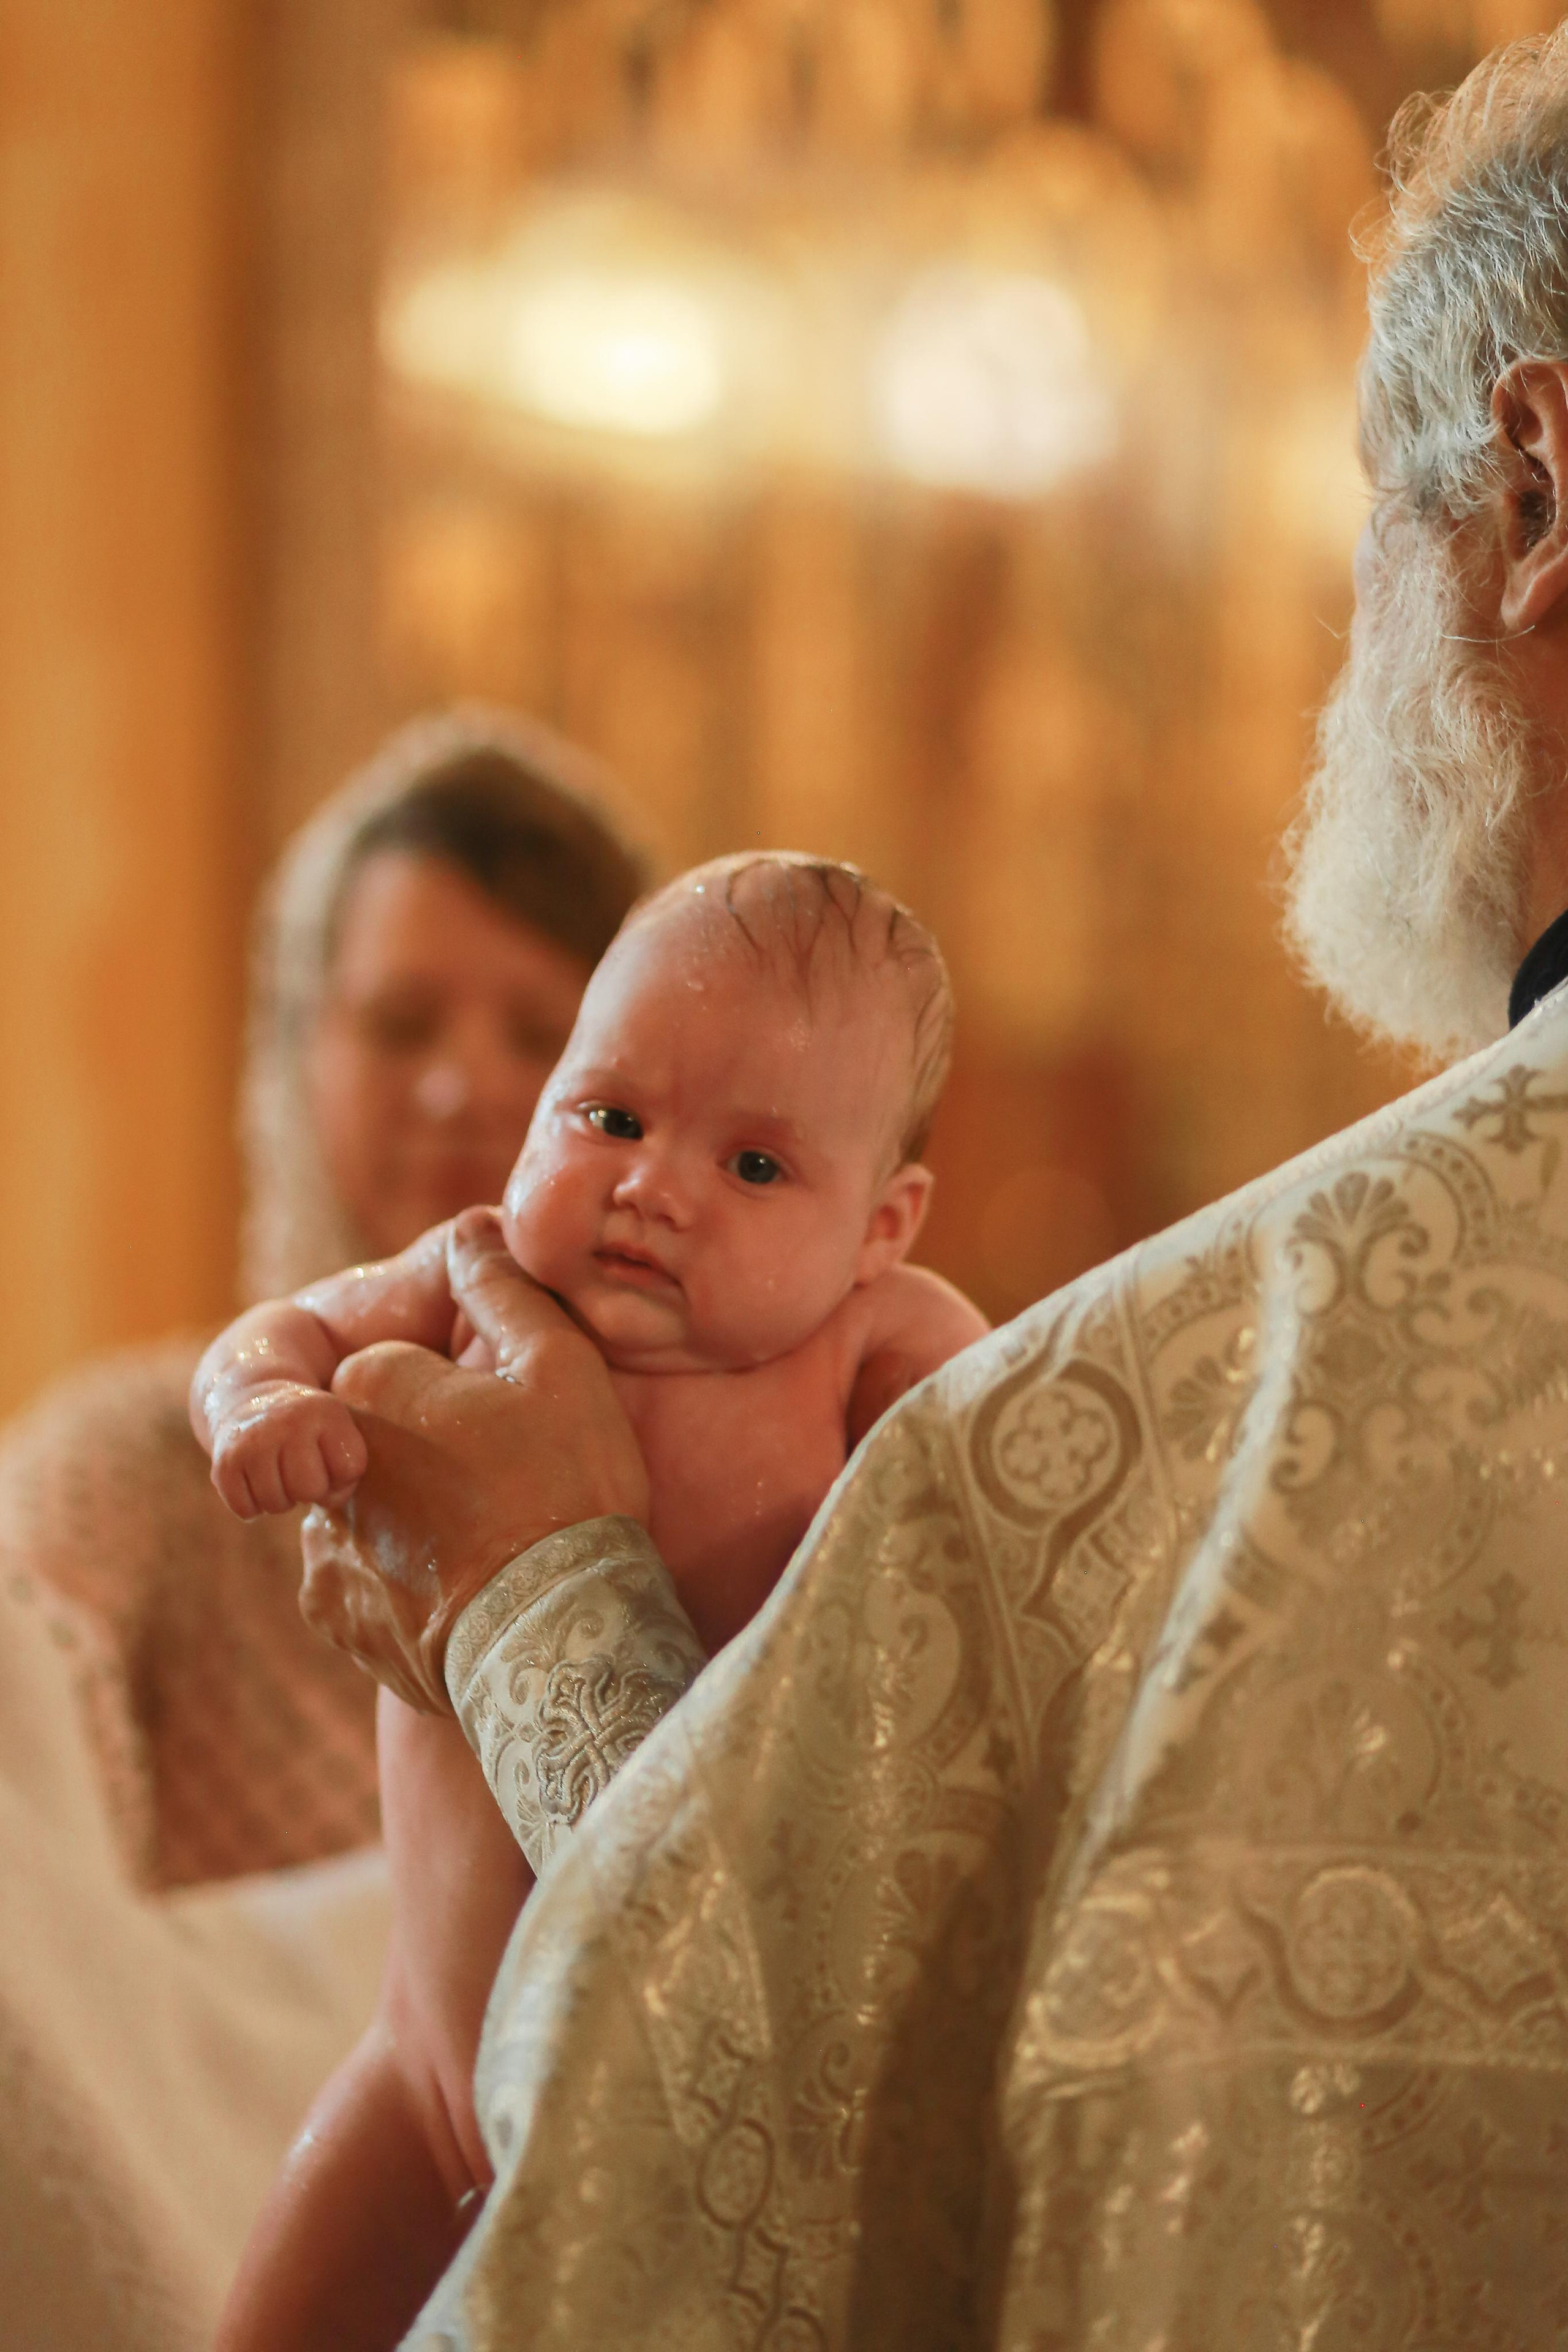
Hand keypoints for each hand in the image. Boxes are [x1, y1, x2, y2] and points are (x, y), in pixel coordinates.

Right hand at [210, 1384, 367, 1517]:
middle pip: (310, 1490)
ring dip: (280, 1500)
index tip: (328, 1461)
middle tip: (299, 1474)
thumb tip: (324, 1501)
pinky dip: (252, 1506)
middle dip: (309, 1492)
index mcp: (326, 1411)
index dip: (341, 1476)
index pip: (349, 1469)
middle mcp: (288, 1421)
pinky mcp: (224, 1462)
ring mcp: (253, 1441)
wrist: (249, 1399)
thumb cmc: (305, 1431)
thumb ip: (347, 1473)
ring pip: (276, 1504)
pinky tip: (255, 1481)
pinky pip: (246, 1509)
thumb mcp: (336, 1434)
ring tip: (277, 1475)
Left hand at [299, 1209, 647, 1712]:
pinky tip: (467, 1590)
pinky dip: (406, 1581)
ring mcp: (328, 1545)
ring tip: (494, 1545)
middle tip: (513, 1487)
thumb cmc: (567, 1487)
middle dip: (435, 1453)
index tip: (518, 1429)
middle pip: (384, 1437)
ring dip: (414, 1517)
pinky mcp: (340, 1615)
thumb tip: (474, 1230)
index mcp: (371, 1388)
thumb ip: (506, 1288)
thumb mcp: (560, 1363)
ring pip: (371, 1507)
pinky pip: (367, 1580)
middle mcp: (329, 1463)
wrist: (559, 1638)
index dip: (470, 1394)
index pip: (408, 1364)